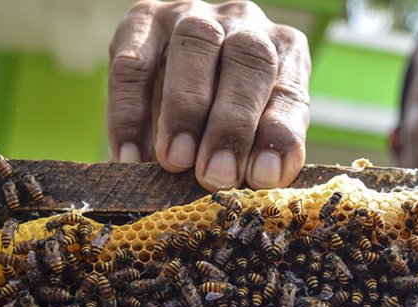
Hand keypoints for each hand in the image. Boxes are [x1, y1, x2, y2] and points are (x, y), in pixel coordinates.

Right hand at [108, 0, 310, 189]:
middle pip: (247, 58)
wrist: (183, 90)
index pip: (289, 90)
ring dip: (183, 110)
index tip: (263, 177)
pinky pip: (132, 63)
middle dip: (231, 123)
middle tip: (215, 174)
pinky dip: (128, 114)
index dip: (277, 135)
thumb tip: (264, 179)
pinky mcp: (143, 19)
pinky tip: (130, 156)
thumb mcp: (258, 135)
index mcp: (286, 51)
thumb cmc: (233, 121)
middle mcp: (246, 23)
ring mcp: (194, 15)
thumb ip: (264, 152)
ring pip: (194, 46)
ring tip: (175, 162)